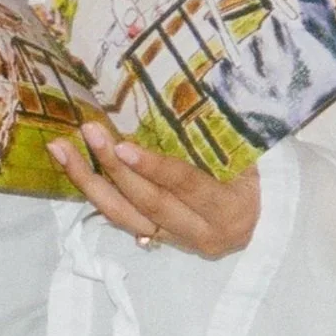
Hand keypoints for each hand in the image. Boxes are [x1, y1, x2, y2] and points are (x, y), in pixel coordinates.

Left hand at [50, 120, 259, 258]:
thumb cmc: (263, 179)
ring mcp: (177, 241)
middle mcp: (201, 232)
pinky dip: (96, 193)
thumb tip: (186, 95)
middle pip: (147, 202)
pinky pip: (122, 218)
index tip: (122, 145)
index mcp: (229, 209)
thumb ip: (221, 139)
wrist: (272, 225)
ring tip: (62, 151)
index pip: (186, 186)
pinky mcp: (160, 241)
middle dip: (112, 168)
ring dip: (89, 183)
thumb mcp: (253, 159)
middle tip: (87, 132)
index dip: (154, 167)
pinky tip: (74, 169)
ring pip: (124, 216)